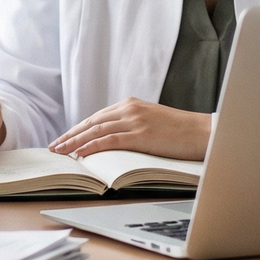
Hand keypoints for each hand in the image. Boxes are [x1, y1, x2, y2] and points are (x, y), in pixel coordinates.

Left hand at [50, 98, 210, 160]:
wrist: (205, 133)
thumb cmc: (181, 132)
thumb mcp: (152, 123)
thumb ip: (132, 127)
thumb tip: (113, 141)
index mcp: (130, 105)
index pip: (96, 117)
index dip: (77, 129)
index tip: (63, 139)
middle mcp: (129, 109)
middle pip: (91, 122)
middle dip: (70, 135)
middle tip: (54, 146)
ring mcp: (135, 120)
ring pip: (96, 130)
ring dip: (74, 142)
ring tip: (60, 151)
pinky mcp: (141, 134)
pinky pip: (110, 140)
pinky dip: (92, 146)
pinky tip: (80, 154)